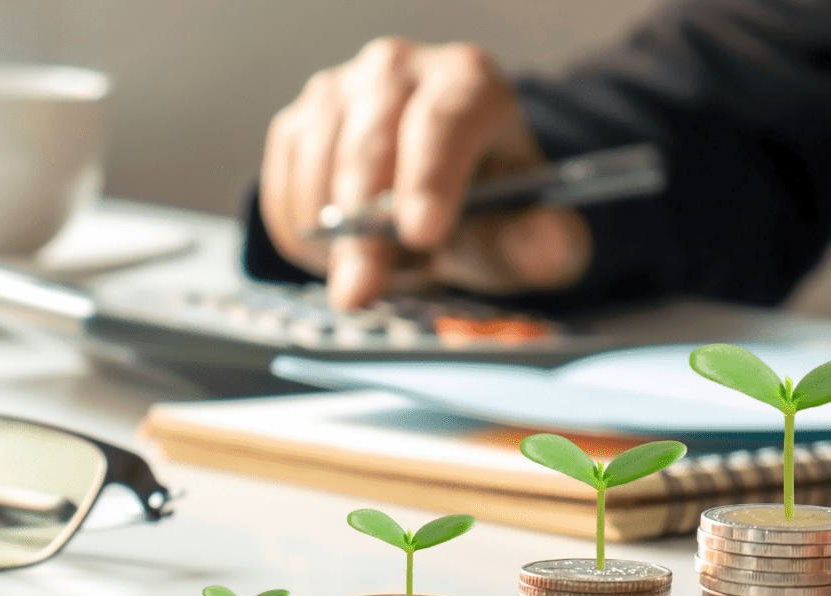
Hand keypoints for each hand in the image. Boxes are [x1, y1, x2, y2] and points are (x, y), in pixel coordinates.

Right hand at [261, 37, 590, 309]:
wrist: (448, 204)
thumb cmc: (491, 211)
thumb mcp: (528, 234)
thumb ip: (544, 243)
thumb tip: (549, 247)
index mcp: (470, 82)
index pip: (445, 122)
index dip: (430, 179)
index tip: (422, 234)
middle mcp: (400, 70)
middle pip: (372, 145)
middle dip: (364, 229)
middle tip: (363, 290)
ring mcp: (341, 90)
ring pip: (316, 161)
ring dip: (333, 233)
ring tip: (376, 273)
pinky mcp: (298, 122)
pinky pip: (282, 183)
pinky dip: (300, 233)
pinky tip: (338, 257)